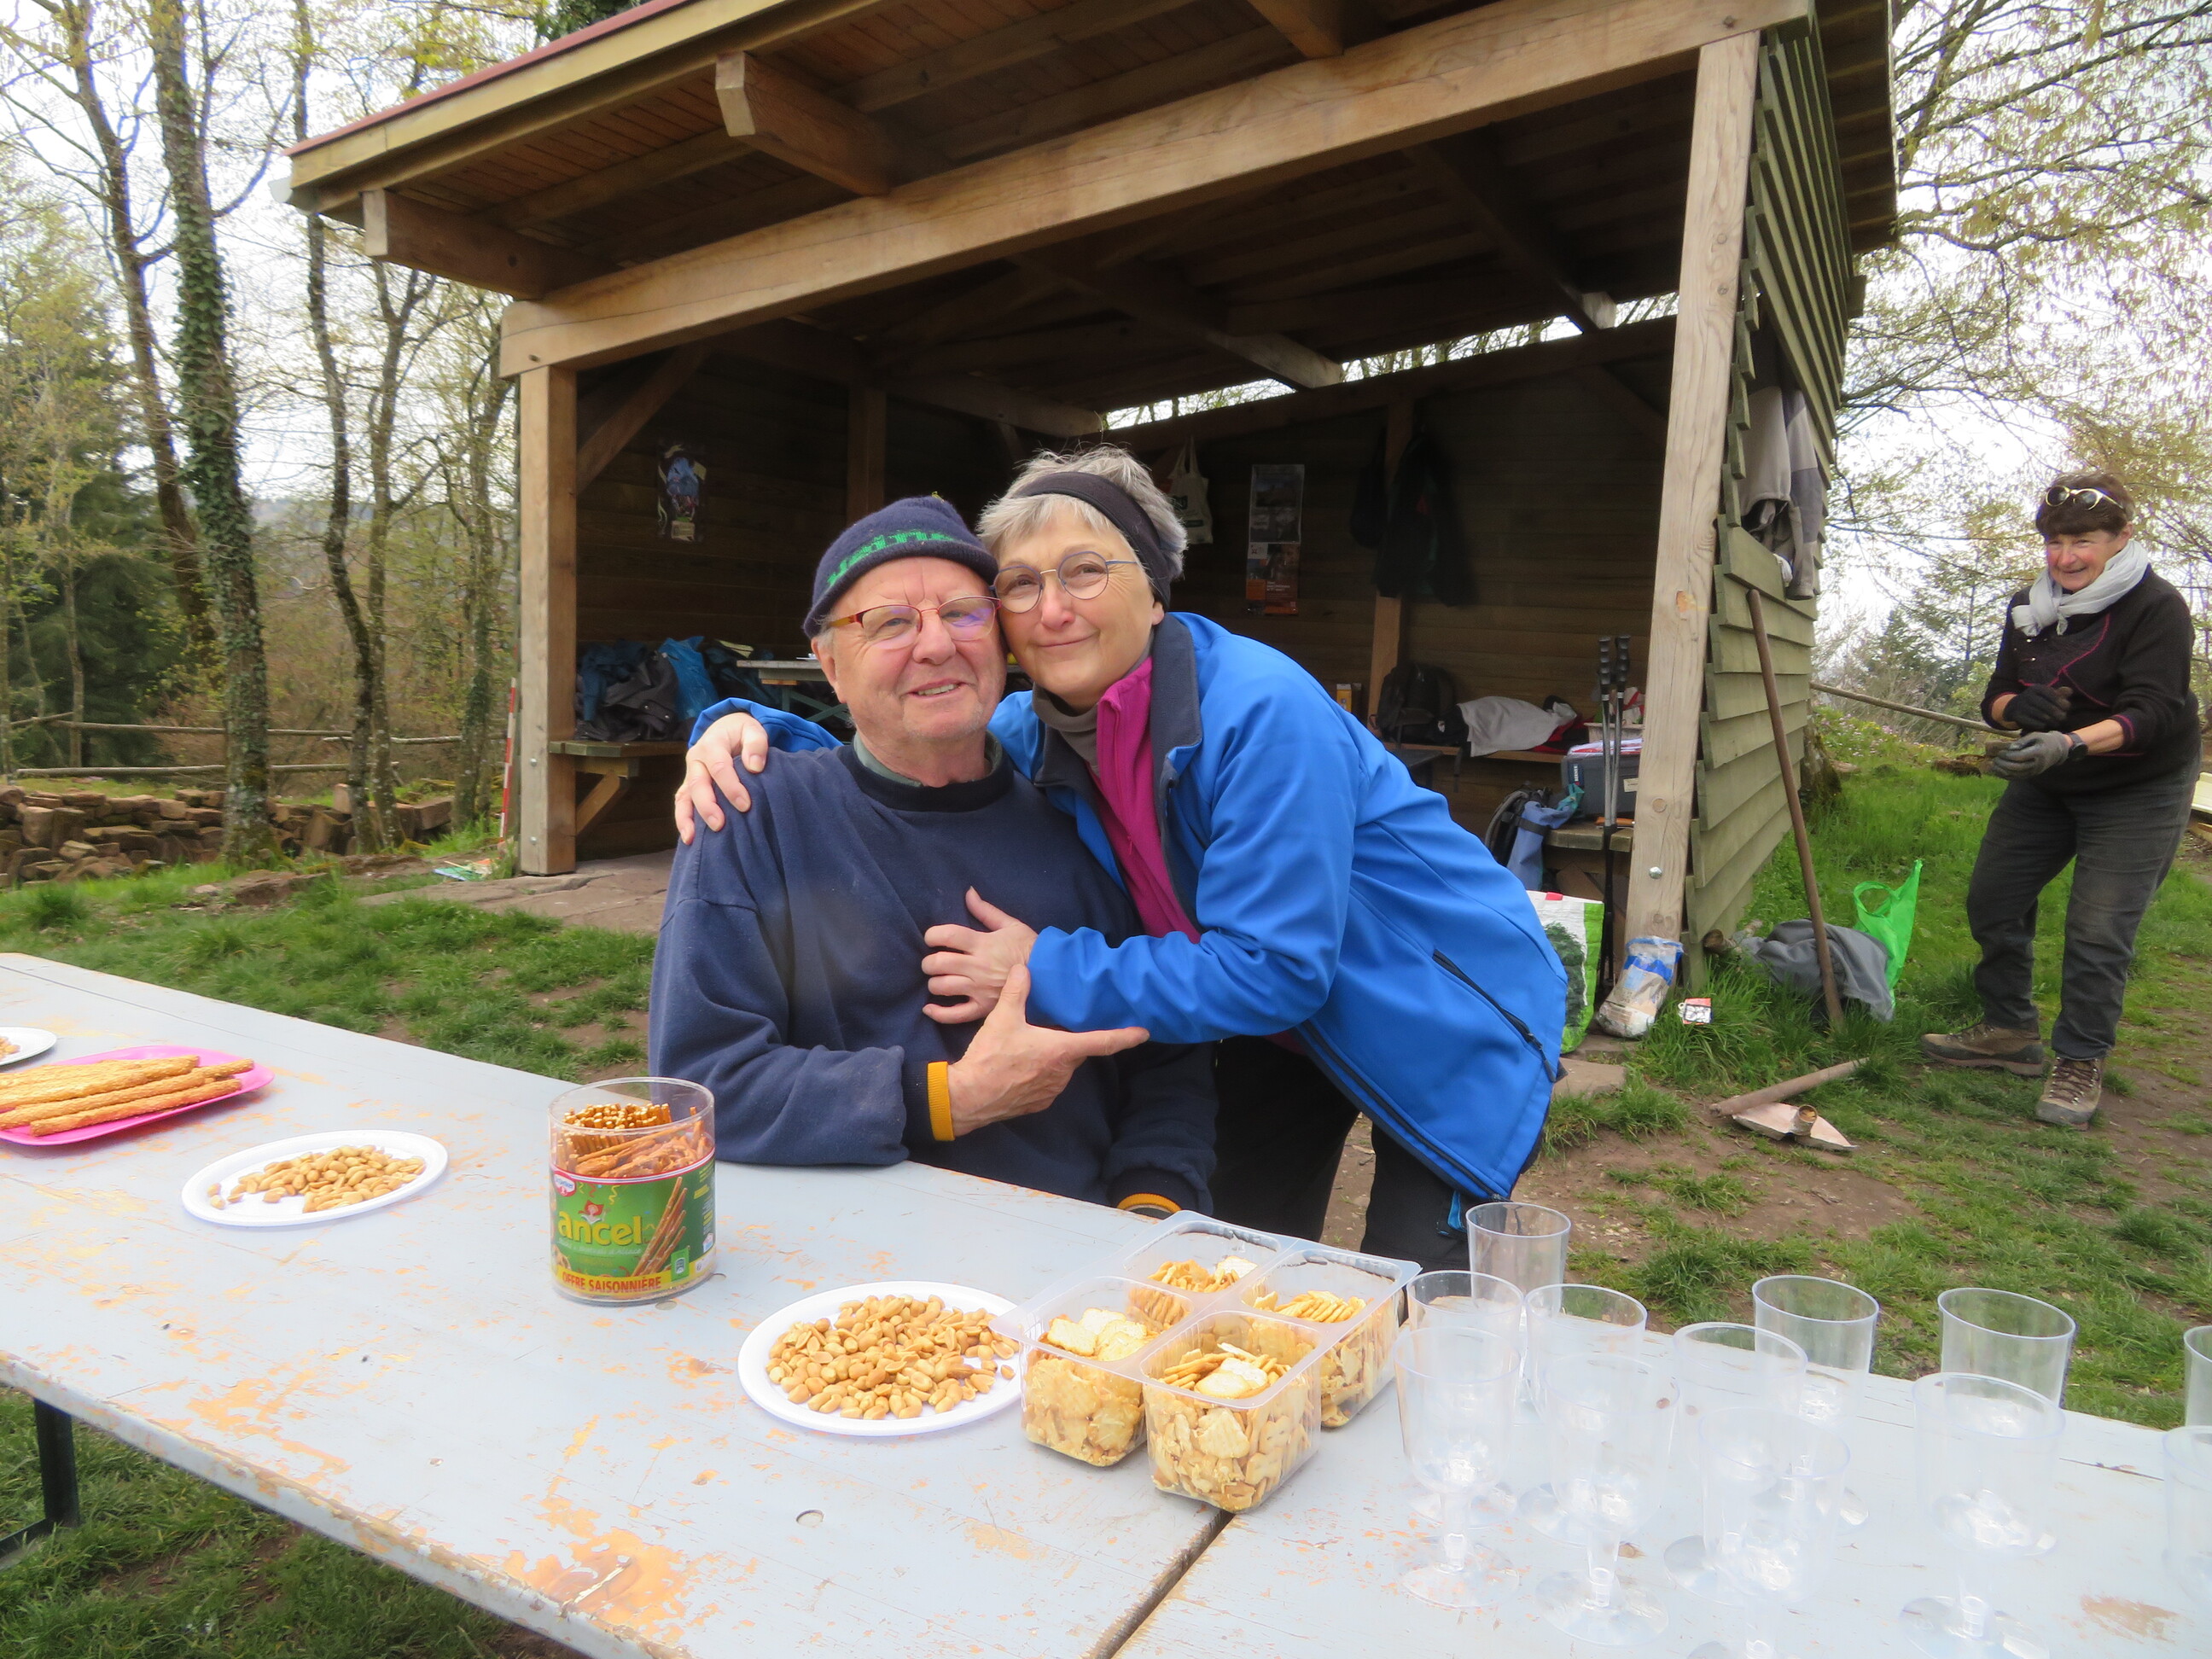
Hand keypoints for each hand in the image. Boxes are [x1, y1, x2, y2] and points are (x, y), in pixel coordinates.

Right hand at [674, 712, 770, 842]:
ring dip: (687, 818)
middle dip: (708, 806)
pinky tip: (689, 839)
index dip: (731, 787)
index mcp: (712, 744)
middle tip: (720, 825)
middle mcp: (696, 759)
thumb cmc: (742, 733)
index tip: (745, 804)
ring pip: (684, 796)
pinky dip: (683, 820)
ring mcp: (690, 774)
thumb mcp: (753, 729)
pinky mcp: (689, 786)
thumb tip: (755, 766)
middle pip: (698, 784)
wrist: (726, 729)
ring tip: (693, 838)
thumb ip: (756, 744)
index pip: (719, 767)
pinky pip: (682, 803)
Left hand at [921, 889, 1037, 1023]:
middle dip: (929, 962)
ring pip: (942, 987)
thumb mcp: (1011, 925)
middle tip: (932, 962)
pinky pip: (955, 1015)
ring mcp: (980, 989)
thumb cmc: (1031, 948)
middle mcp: (978, 967)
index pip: (947, 935)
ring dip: (934, 983)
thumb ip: (986, 910)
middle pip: (938, 963)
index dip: (932, 935)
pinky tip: (929, 1008)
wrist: (1052, 975)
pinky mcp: (984, 1008)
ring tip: (938, 980)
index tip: (931, 938)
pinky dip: (938, 1013)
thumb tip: (968, 892)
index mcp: (983, 944)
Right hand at [944, 964, 1147, 1134]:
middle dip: (1070, 1039)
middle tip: (1053, 1027)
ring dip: (1054, 1056)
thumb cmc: (990, 1057)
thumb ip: (1018, 991)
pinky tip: (1021, 1065)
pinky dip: (1042, 1072)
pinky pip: (1049, 1082)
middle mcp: (1063, 1073)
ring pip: (1062, 1066)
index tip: (1143, 1033)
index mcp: (1061, 1050)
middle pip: (1077, 1050)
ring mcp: (1053, 1090)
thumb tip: (1024, 968)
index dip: (1125, 1036)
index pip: (1103, 1041)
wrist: (969, 1097)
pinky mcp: (1040, 1103)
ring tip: (1029, 1046)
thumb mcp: (1002, 1018)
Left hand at [1991, 730, 2081, 778]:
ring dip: (2003, 771)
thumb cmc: (2044, 740)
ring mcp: (2034, 771)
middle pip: (2018, 767)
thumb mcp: (2035, 735)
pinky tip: (1997, 771)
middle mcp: (2037, 764)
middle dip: (2004, 764)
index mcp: (2039, 753)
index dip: (2009, 755)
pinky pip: (2017, 778)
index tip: (2001, 752)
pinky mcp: (2031, 775)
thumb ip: (2023, 741)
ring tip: (1993, 764)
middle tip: (1996, 758)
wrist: (2057, 750)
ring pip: (2017, 774)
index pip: (2021, 757)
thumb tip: (2010, 747)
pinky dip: (2005, 776)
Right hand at [2004, 683, 2073, 732]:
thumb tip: (2070, 691)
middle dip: (2056, 712)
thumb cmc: (2037, 701)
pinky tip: (2045, 725)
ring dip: (2050, 720)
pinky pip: (2031, 721)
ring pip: (2039, 714)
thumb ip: (2059, 694)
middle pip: (2045, 705)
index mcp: (2036, 688)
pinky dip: (2039, 724)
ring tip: (2056, 723)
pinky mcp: (2016, 715)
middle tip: (2063, 718)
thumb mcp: (2047, 695)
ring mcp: (2021, 706)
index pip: (2051, 694)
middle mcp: (2027, 695)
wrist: (2014, 707)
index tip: (2067, 708)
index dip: (2060, 701)